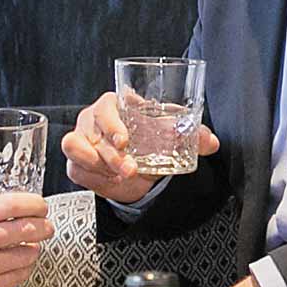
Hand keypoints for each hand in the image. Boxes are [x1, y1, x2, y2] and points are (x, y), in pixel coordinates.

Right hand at [0, 192, 52, 286]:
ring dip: (33, 248)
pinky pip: (19, 275)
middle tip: (46, 225)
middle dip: (42, 226)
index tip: (39, 205)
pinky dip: (24, 268)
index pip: (9, 204)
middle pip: (25, 228)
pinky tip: (20, 265)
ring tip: (31, 246)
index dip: (32, 203)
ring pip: (27, 253)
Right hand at [60, 91, 219, 203]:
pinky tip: (110, 181)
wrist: (139, 166)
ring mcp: (80, 139)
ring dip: (98, 165)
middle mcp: (92, 119)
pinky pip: (75, 169)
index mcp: (113, 105)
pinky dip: (91, 177)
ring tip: (121, 176)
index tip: (125, 139)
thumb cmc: (150, 141)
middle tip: (130, 169)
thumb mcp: (173, 138)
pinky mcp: (76, 162)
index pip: (105, 107)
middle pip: (92, 131)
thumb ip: (194, 137)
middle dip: (111, 154)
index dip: (111, 122)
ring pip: (76, 149)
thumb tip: (211, 141)